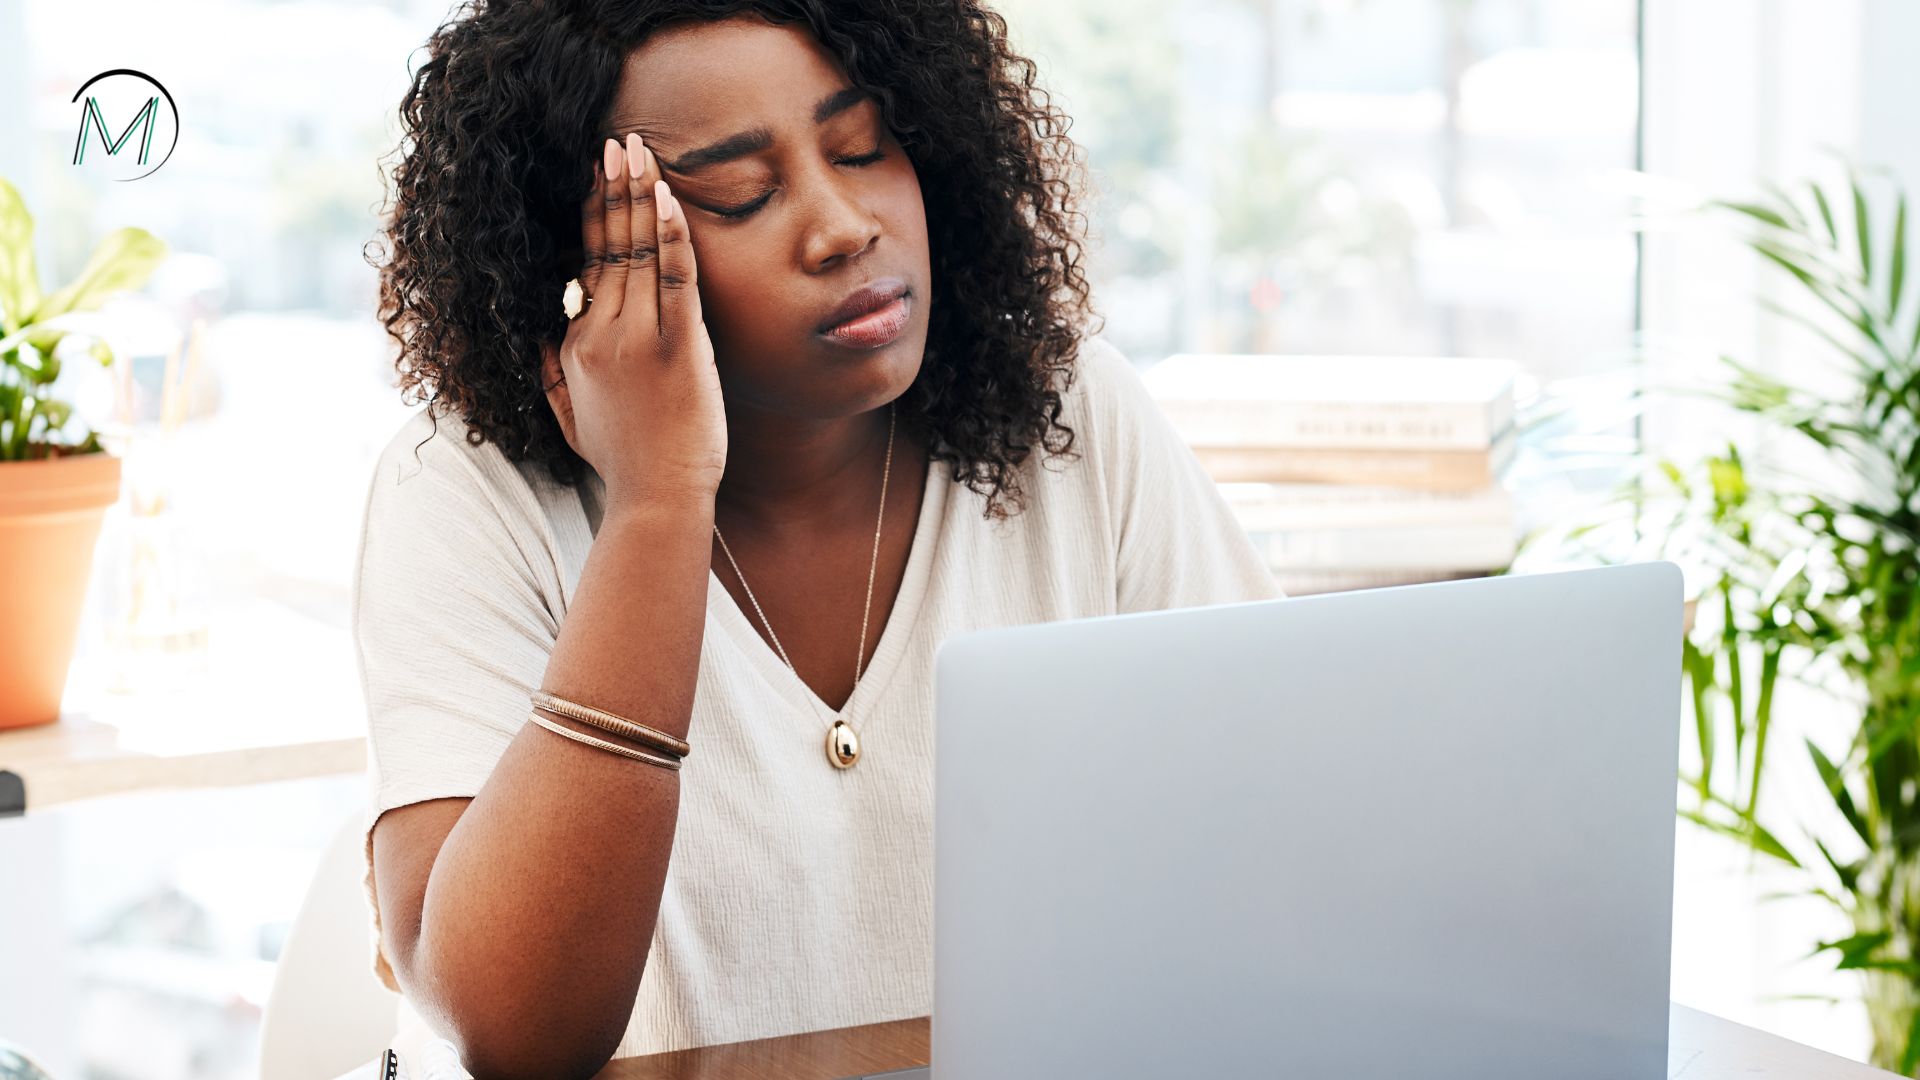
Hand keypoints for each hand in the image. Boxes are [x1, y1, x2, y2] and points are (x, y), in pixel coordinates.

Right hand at [542, 132, 726, 509]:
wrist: (656, 499)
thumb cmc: (623, 462)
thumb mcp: (568, 415)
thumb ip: (549, 370)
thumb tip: (537, 332)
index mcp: (577, 344)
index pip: (586, 264)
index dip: (593, 217)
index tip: (596, 177)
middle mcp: (601, 333)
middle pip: (606, 246)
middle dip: (612, 188)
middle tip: (616, 142)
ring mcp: (638, 338)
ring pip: (636, 251)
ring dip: (638, 195)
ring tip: (637, 150)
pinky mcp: (678, 347)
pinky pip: (673, 278)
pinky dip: (670, 234)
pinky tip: (669, 198)